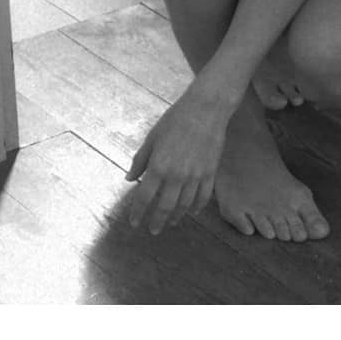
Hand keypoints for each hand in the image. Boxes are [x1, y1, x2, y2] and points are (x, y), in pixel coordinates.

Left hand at [124, 84, 229, 233]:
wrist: (206, 109)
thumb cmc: (175, 120)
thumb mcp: (152, 137)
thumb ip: (140, 160)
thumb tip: (129, 179)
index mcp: (158, 167)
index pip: (144, 197)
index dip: (138, 212)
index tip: (134, 222)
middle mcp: (176, 176)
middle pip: (164, 207)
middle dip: (157, 221)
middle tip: (153, 230)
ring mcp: (195, 177)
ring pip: (184, 206)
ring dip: (176, 216)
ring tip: (170, 222)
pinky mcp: (210, 174)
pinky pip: (203, 198)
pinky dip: (197, 207)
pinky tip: (192, 211)